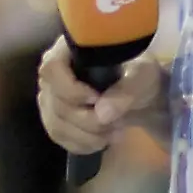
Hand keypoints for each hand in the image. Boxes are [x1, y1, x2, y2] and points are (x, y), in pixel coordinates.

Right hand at [36, 36, 165, 154]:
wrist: (140, 92)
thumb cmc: (139, 74)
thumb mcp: (142, 76)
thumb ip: (125, 91)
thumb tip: (102, 113)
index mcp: (69, 49)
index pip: (52, 69)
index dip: (71, 89)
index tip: (96, 99)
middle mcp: (52, 71)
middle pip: (55, 102)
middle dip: (88, 120)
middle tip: (116, 124)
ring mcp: (49, 95)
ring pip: (55, 123)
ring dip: (86, 136)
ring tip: (113, 134)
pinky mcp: (53, 116)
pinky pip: (57, 135)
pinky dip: (81, 144)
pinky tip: (101, 140)